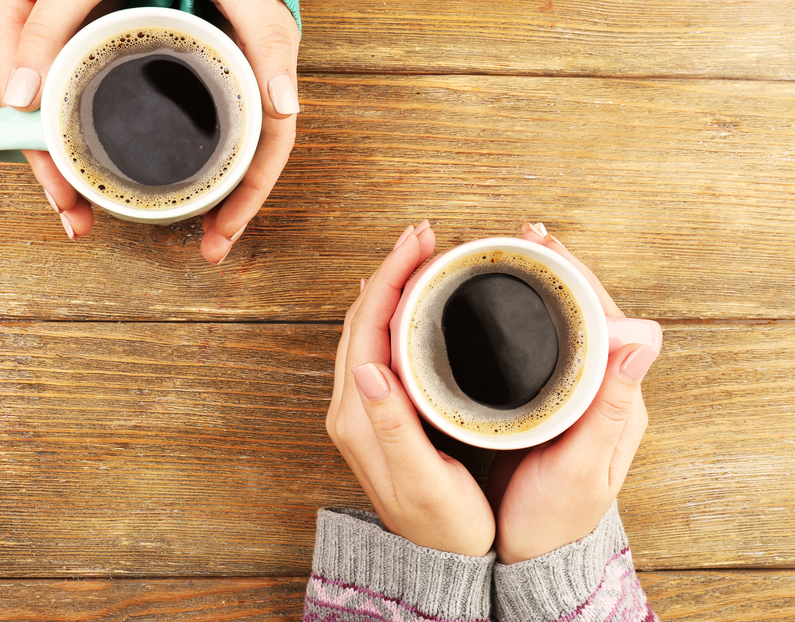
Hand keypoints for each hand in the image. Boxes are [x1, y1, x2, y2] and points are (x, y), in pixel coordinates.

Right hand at [0, 0, 133, 239]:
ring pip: (48, 120)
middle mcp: (24, 35)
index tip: (64, 192)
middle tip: (76, 218)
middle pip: (32, 119)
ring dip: (64, 168)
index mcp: (11, 12)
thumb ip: (49, 29)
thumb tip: (23, 98)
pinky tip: (90, 174)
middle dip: (54, 173)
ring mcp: (47, 48)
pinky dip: (78, 141)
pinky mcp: (74, 55)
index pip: (18, 100)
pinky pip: (68, 106)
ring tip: (81, 214)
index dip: (41, 151)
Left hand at [197, 0, 299, 263]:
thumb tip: (286, 107)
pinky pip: (205, 132)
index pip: (269, 151)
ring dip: (214, 196)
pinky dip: (195, 162)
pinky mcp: (204, 80)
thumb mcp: (254, 0)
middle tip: (210, 250)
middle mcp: (253, 90)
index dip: (250, 196)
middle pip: (248, 163)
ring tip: (198, 233)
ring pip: (229, 153)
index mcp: (269, 78)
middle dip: (232, 211)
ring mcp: (229, 88)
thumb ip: (271, 43)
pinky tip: (175, 179)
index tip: (225, 234)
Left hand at [327, 221, 495, 556]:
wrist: (438, 560)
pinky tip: (415, 300)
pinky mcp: (379, 410)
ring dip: (393, 285)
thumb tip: (368, 368)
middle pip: (364, 317)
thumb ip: (393, 426)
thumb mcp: (422, 479)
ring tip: (424, 254)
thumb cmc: (442, 525)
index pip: (368, 326)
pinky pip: (381, 344)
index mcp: (358, 415)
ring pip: (370, 327)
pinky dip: (397, 311)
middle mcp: (352, 405)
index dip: (392, 276)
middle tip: (427, 234)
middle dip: (393, 268)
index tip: (420, 241)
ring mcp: (363, 407)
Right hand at [487, 223, 660, 563]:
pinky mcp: (548, 404)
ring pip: (564, 326)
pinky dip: (525, 318)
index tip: (545, 245)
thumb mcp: (582, 466)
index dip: (576, 277)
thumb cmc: (556, 518)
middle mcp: (601, 391)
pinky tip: (502, 306)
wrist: (534, 554)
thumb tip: (646, 338)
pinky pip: (543, 348)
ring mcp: (575, 396)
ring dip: (541, 288)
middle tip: (524, 236)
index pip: (606, 318)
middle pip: (585, 313)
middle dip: (557, 270)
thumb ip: (610, 407)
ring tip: (514, 255)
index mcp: (618, 399)